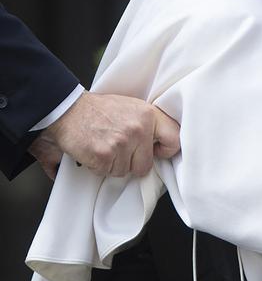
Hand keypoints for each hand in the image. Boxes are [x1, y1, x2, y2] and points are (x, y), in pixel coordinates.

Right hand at [29, 92, 180, 178]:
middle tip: (119, 149)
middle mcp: (138, 128)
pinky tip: (94, 150)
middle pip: (146, 165)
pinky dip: (99, 166)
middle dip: (132, 163)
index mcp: (149, 114)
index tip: (156, 151)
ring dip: (114, 164)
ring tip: (105, 145)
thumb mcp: (132, 107)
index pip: (174, 140)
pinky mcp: (104, 155)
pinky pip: (107, 172)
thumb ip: (150, 124)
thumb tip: (164, 146)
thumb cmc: (100, 110)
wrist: (68, 108)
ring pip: (125, 171)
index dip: (165, 151)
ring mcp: (121, 142)